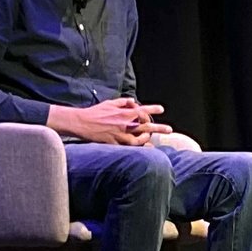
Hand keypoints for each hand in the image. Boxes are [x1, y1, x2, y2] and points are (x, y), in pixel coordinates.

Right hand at [48, 98, 173, 145]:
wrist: (82, 122)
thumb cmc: (95, 112)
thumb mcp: (110, 103)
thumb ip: (123, 102)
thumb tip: (134, 102)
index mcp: (124, 112)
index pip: (143, 110)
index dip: (153, 109)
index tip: (161, 109)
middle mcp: (125, 123)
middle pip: (146, 126)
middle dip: (159, 128)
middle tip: (169, 130)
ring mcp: (121, 134)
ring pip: (140, 138)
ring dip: (148, 139)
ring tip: (151, 139)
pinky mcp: (115, 142)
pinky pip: (130, 147)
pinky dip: (138, 147)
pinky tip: (145, 148)